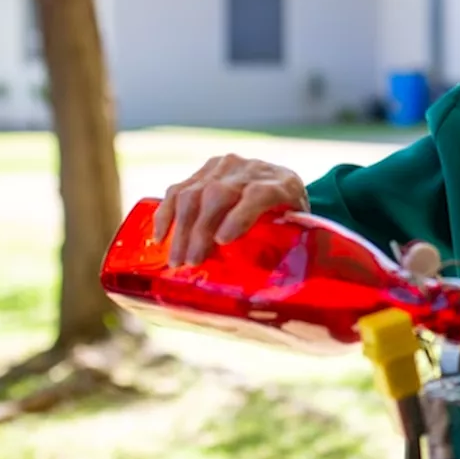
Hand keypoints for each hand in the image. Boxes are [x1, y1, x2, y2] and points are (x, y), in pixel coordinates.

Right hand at [153, 154, 307, 265]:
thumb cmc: (291, 215)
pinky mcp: (204, 171)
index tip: (222, 241)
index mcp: (281, 184)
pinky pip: (178, 190)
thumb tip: (272, 290)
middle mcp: (251, 170)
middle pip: (218, 194)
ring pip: (194, 192)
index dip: (239, 216)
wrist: (282, 181)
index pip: (257, 194)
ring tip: (176, 259)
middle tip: (192, 262)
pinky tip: (161, 238)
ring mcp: (224, 167)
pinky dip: (166, 214)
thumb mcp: (298, 229)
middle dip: (201, 231)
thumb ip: (288, 248)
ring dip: (181, 228)